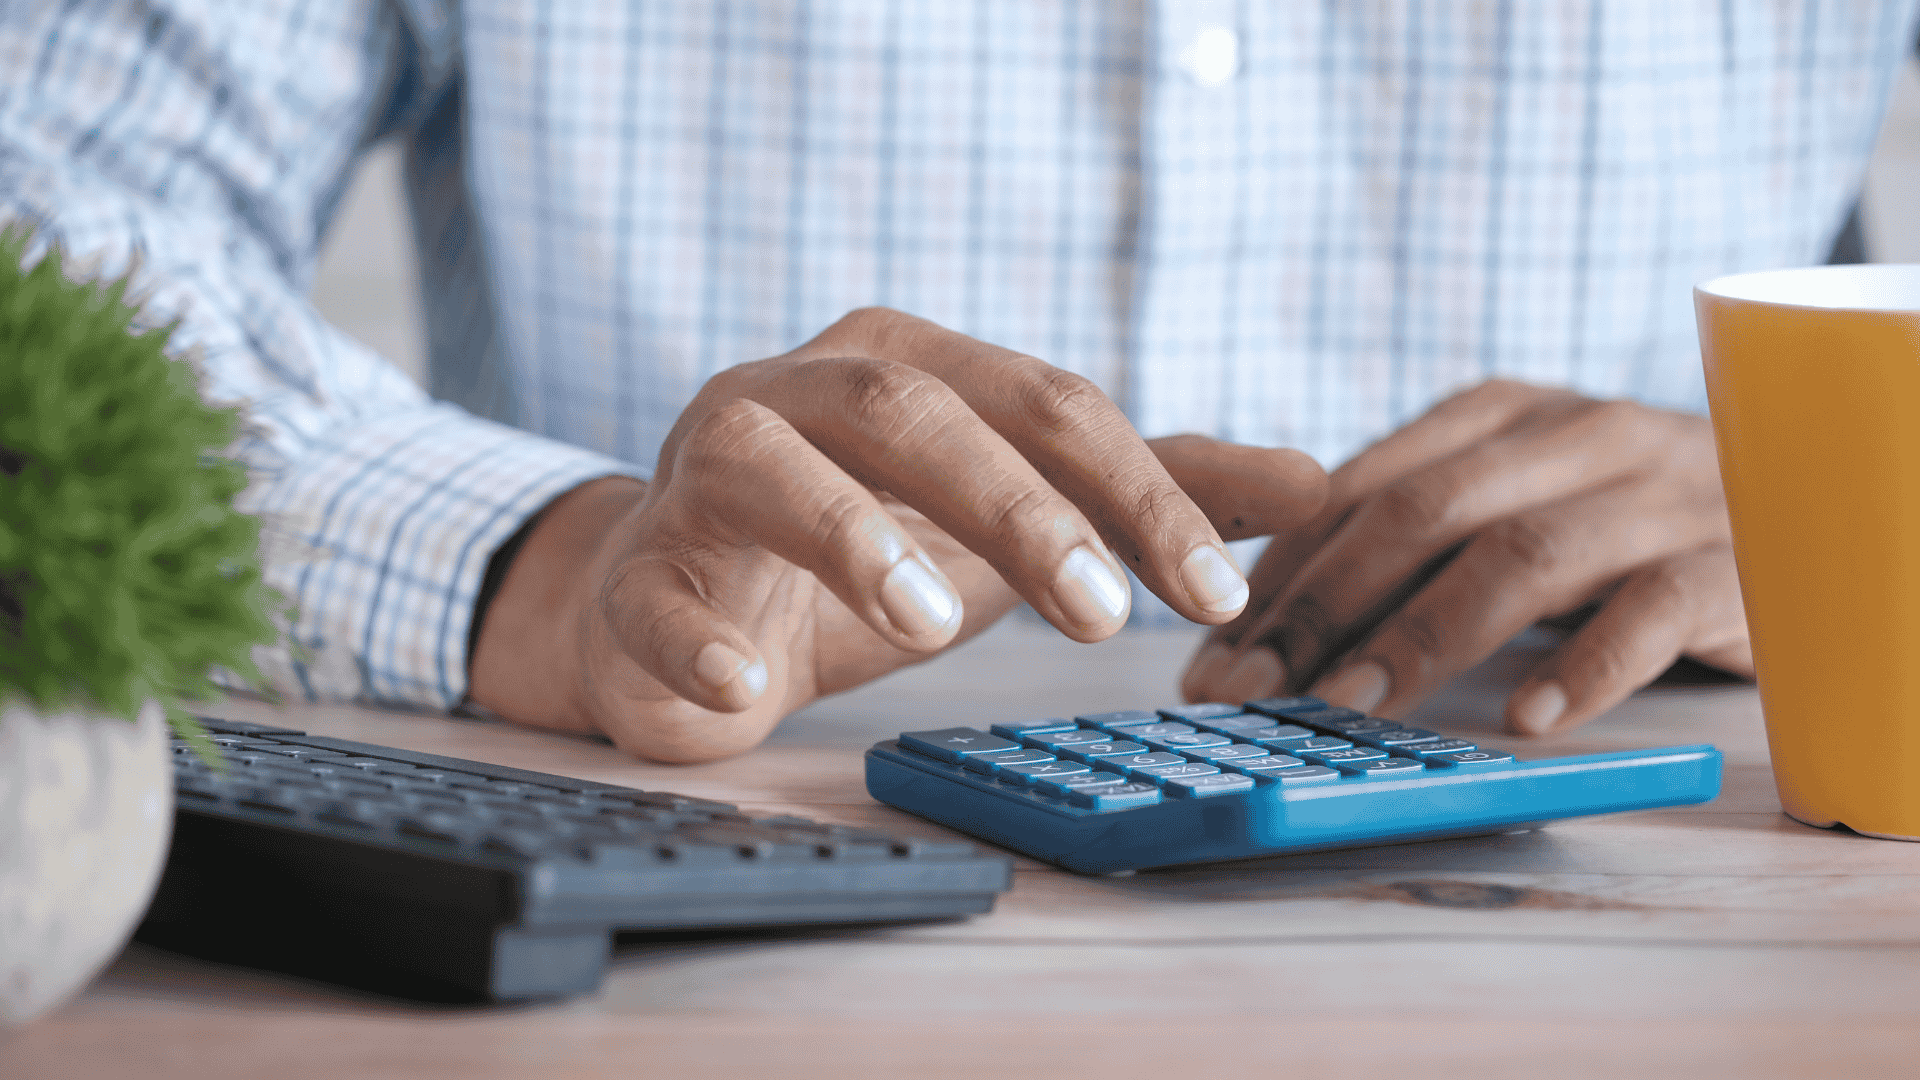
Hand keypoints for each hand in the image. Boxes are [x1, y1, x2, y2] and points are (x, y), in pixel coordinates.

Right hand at [471, 309, 1327, 761]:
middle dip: (1016, 505)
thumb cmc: (871, 547)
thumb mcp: (1021, 516)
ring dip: (852, 536)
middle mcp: (802, 390)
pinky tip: (747, 689)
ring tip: (931, 625)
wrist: (690, 605)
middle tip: (1101, 615)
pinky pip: (654, 593)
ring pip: (771, 464)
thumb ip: (1152, 493)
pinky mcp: (640, 570)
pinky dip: (697, 640)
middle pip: (914, 409)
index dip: (1137, 490)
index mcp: (910, 364)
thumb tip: (1318, 480)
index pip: (1044, 402)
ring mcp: (706, 470)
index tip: (1216, 592)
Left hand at [1180, 380, 1753, 735]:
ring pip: (1521, 553)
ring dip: (1425, 634)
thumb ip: (1409, 533)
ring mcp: (1656, 492)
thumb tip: (1261, 611)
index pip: (1361, 486)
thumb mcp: (1509, 501)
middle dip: (1321, 604)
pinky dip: (1585, 665)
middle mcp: (1573, 435)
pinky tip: (1528, 721)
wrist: (1808, 504)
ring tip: (1354, 706)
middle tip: (1252, 688)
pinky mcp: (1732, 561)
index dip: (1280, 572)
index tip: (1214, 654)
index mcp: (1500, 414)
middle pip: (1423, 512)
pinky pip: (1652, 609)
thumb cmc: (1617, 523)